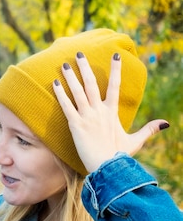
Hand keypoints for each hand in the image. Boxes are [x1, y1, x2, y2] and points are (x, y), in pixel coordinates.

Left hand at [52, 52, 168, 173]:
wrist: (107, 167)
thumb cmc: (119, 155)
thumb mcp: (135, 141)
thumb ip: (148, 129)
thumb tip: (166, 123)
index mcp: (112, 112)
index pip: (115, 86)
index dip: (115, 71)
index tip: (115, 56)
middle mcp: (99, 111)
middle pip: (92, 84)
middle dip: (85, 67)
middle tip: (79, 53)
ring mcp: (87, 117)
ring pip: (78, 92)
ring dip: (71, 77)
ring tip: (65, 63)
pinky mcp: (75, 125)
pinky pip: (66, 106)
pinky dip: (60, 94)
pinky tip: (54, 82)